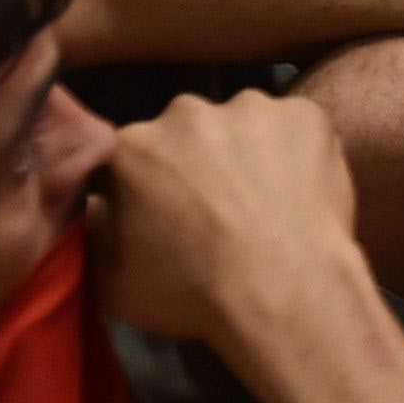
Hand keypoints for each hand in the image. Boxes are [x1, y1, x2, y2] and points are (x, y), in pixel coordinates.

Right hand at [91, 90, 376, 350]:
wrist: (284, 291)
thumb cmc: (193, 294)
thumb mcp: (112, 281)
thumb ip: (97, 230)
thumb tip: (101, 204)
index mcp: (132, 147)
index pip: (128, 157)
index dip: (142, 186)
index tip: (160, 215)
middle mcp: (187, 112)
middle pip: (185, 133)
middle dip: (193, 162)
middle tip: (215, 210)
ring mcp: (251, 108)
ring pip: (240, 126)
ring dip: (244, 153)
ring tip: (262, 202)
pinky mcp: (305, 114)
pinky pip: (293, 128)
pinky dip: (294, 151)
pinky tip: (298, 191)